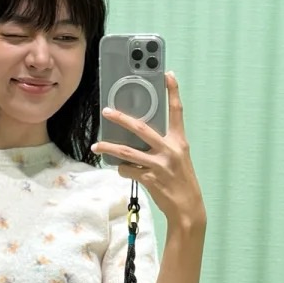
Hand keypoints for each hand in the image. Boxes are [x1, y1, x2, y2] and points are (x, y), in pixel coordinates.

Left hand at [90, 70, 203, 232]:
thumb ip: (163, 146)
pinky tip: (122, 170)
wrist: (187, 208)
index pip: (177, 112)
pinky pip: (128, 170)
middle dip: (121, 119)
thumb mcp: (178, 159)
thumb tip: (138, 138)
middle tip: (106, 111)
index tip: (168, 74)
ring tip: (96, 146)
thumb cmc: (181, 182)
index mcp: (179, 142)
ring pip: (127, 152)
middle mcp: (170, 150)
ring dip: (109, 148)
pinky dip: (122, 169)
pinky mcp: (150, 179)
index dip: (173, 92)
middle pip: (140, 128)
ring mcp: (159, 165)